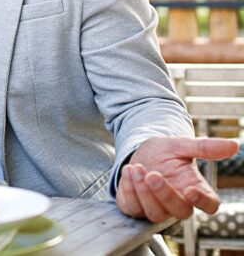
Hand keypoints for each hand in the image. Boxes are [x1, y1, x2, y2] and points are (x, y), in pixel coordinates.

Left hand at [116, 136, 238, 221]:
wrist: (139, 152)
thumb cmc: (165, 152)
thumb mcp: (181, 145)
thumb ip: (204, 147)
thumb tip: (234, 145)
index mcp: (195, 189)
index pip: (209, 205)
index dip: (202, 201)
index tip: (191, 190)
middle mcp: (178, 202)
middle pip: (179, 212)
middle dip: (165, 195)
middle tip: (152, 175)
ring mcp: (156, 208)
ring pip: (154, 214)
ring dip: (143, 192)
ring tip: (135, 168)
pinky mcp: (135, 207)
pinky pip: (132, 208)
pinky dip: (129, 191)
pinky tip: (127, 171)